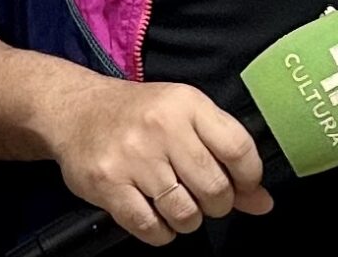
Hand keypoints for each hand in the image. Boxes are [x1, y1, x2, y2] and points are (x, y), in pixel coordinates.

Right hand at [36, 77, 272, 245]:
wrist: (75, 110)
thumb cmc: (138, 115)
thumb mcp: (184, 118)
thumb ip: (224, 155)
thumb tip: (262, 201)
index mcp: (187, 104)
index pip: (238, 149)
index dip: (249, 178)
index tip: (244, 187)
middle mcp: (161, 127)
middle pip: (214, 188)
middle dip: (217, 204)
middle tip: (205, 199)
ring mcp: (133, 157)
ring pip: (184, 213)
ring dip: (188, 220)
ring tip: (178, 206)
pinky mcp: (108, 183)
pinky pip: (150, 227)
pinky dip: (160, 233)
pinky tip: (156, 217)